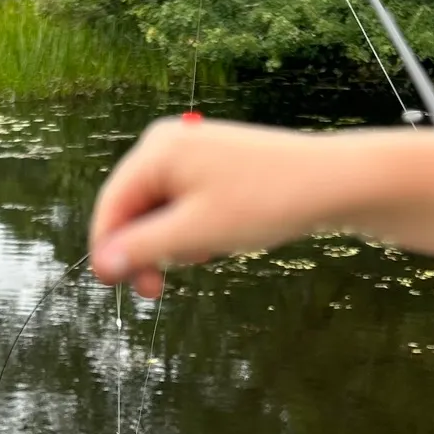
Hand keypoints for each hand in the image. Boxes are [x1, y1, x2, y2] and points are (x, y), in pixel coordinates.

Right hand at [88, 117, 339, 295]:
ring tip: (210, 252)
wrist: (332, 181)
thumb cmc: (265, 202)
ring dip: (175, 241)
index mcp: (156, 151)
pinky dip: (195, 228)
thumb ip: (142, 249)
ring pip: (160, 210)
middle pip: (133, 207)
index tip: (116, 289)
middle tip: (158, 290)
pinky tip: (221, 239)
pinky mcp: (214, 163)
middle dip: (146, 248)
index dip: (108, 250)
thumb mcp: (195, 234)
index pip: (111, 206)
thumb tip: (101, 264)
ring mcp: (192, 151)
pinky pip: (185, 203)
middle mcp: (168, 143)